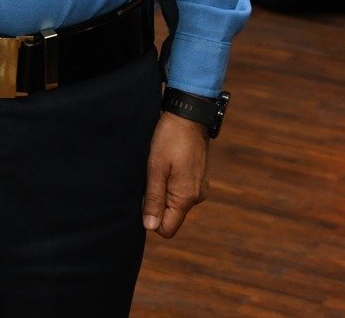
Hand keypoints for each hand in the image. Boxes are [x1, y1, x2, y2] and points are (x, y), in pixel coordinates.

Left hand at [141, 112, 209, 238]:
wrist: (189, 115)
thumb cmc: (170, 139)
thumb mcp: (156, 168)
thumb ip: (154, 198)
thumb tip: (150, 227)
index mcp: (186, 198)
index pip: (167, 229)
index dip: (152, 218)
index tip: (145, 196)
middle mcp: (197, 197)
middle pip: (171, 216)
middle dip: (157, 203)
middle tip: (151, 178)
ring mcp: (200, 188)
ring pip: (175, 203)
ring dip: (164, 191)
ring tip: (160, 168)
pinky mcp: (199, 179)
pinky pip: (181, 191)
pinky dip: (171, 183)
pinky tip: (168, 165)